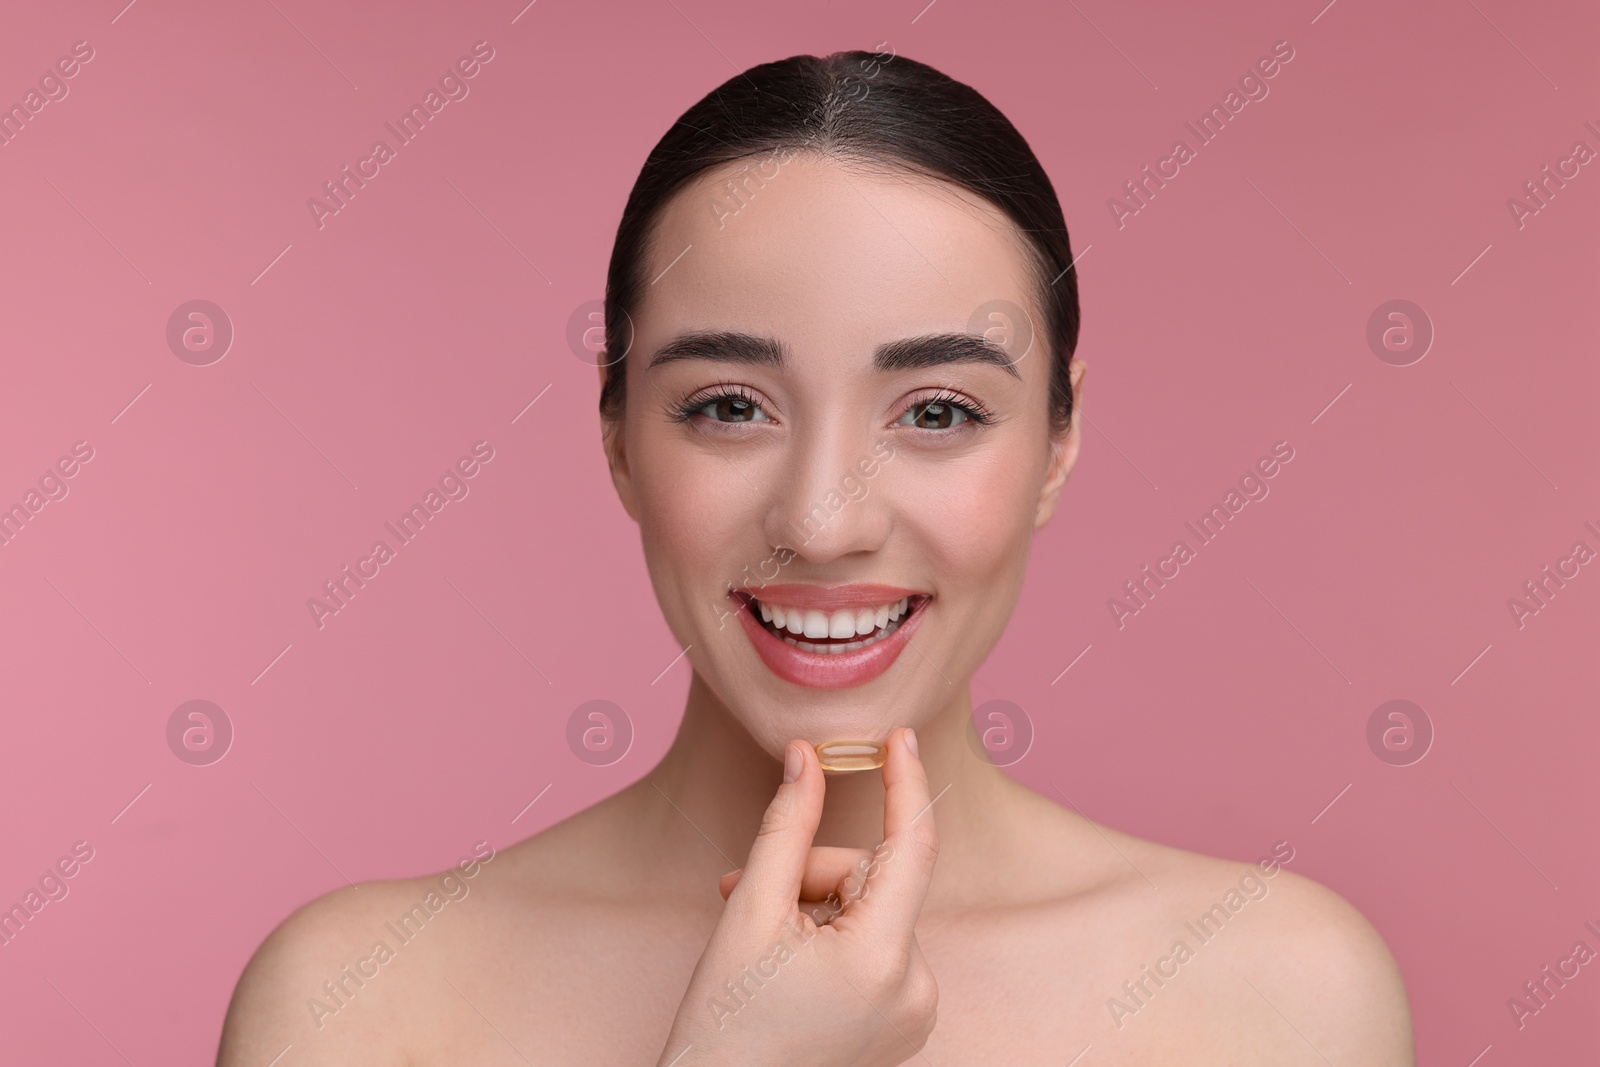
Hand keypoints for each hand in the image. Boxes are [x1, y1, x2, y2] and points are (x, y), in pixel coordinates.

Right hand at [655, 726, 939, 1066]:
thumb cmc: (724, 1026)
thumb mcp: (748, 913)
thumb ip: (785, 828)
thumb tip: (807, 757)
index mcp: (883, 960)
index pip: (911, 845)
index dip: (904, 782)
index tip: (898, 735)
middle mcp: (916, 989)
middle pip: (874, 880)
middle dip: (812, 874)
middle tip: (744, 894)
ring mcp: (914, 1013)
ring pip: (871, 912)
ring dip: (815, 908)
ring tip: (759, 939)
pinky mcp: (903, 1026)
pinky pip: (875, 949)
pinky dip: (832, 939)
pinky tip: (787, 965)